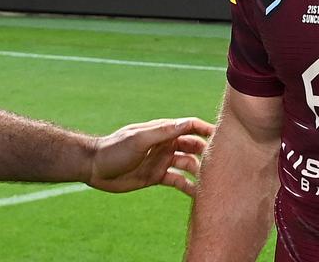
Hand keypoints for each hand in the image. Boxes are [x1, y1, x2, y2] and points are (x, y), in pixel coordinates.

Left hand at [88, 117, 213, 196]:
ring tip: (214, 183)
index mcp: (162, 131)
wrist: (94, 168)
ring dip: (200, 171)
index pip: (189, 126)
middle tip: (224, 165)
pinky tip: (199, 196)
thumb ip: (163, 132)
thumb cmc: (114, 150)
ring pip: (188, 164)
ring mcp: (161, 161)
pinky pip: (178, 181)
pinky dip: (189, 186)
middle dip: (208, 153)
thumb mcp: (139, 139)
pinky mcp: (156, 177)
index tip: (223, 139)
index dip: (207, 130)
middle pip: (193, 146)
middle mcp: (165, 145)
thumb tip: (187, 123)